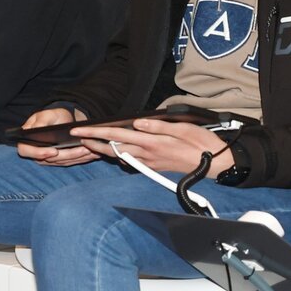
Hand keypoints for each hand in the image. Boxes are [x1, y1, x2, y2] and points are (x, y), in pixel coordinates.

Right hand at [16, 107, 98, 165]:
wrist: (62, 119)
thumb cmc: (52, 115)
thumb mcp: (46, 115)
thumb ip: (40, 122)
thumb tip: (35, 129)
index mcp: (26, 139)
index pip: (26, 150)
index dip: (38, 153)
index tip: (53, 151)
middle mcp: (35, 151)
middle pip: (48, 159)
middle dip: (67, 155)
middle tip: (82, 149)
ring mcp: (47, 158)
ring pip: (61, 161)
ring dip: (77, 157)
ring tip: (90, 150)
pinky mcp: (59, 160)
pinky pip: (69, 162)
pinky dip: (81, 158)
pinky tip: (92, 154)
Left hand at [76, 118, 233, 176]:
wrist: (215, 164)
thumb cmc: (201, 142)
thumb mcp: (183, 128)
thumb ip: (158, 126)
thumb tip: (137, 123)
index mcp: (151, 142)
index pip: (117, 136)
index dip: (96, 133)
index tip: (80, 131)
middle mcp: (147, 154)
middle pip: (113, 148)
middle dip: (92, 143)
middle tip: (75, 139)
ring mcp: (149, 163)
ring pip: (120, 156)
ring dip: (103, 150)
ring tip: (88, 144)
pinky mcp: (154, 167)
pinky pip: (131, 161)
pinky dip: (118, 156)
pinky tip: (112, 152)